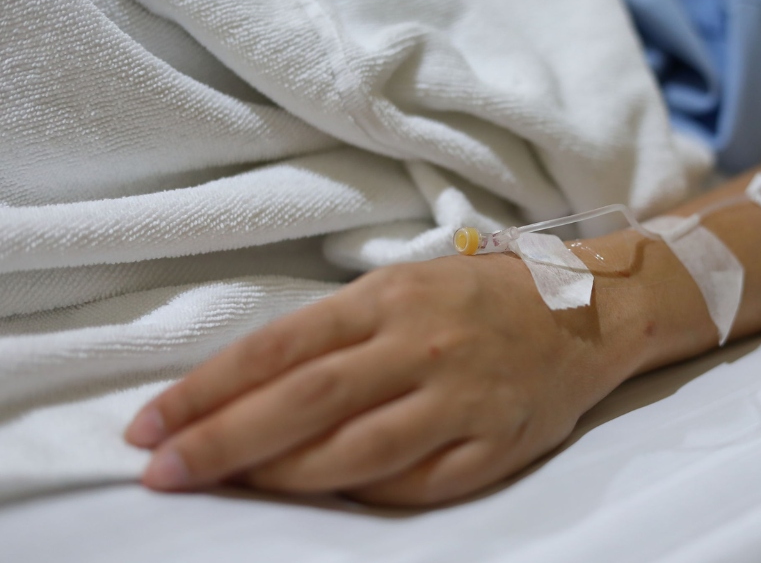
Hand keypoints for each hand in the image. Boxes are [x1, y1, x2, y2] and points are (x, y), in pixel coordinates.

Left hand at [124, 252, 631, 505]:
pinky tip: (325, 498)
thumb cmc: (480, 294)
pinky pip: (419, 485)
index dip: (208, 389)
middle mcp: (422, 346)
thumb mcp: (407, 283)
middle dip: (223, 441)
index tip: (152, 424)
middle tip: (163, 471)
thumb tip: (255, 386)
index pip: (280, 346)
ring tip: (232, 486)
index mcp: (391, 297)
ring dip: (282, 477)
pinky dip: (363, 498)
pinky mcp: (496, 443)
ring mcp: (462, 399)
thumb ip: (339, 331)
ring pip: (355, 453)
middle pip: (305, 401)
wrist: (587, 309)